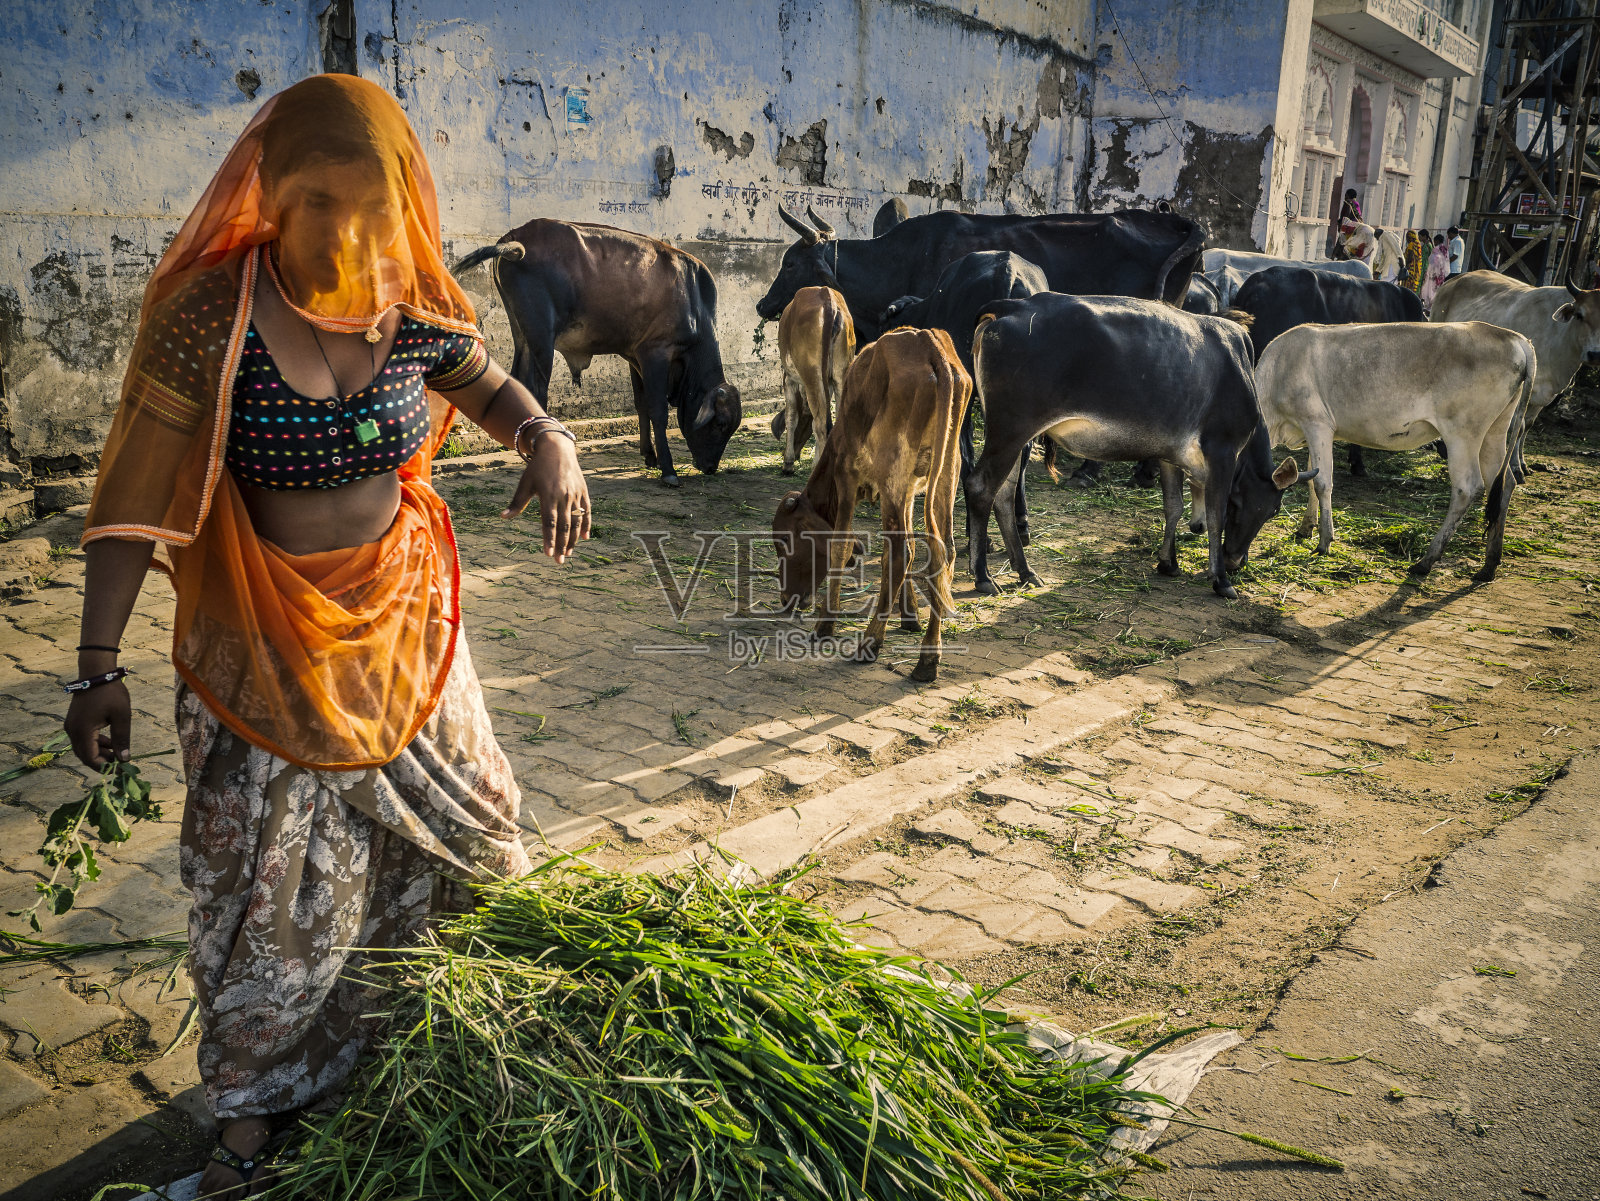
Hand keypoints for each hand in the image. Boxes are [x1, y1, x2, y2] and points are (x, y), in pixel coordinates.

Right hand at [66, 682, 131, 768]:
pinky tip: (110, 741)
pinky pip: (82, 739)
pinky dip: (95, 743)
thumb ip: (122, 739)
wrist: (97, 673)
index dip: (104, 766)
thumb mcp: (121, 716)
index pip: (90, 758)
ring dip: (99, 752)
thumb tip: (124, 759)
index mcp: (82, 731)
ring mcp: (71, 726)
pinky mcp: (74, 721)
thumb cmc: (111, 693)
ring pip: (83, 748)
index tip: (120, 768)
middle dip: (101, 761)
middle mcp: (72, 731)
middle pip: (84, 755)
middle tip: (120, 762)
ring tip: (117, 751)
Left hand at [501, 434, 591, 562]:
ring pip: (577, 521)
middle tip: (560, 561)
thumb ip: (517, 502)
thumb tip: (503, 517)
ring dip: (573, 539)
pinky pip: (587, 512)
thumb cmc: (537, 467)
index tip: (548, 554)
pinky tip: (584, 538)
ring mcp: (575, 495)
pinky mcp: (583, 492)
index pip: (549, 522)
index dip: (549, 539)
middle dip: (562, 545)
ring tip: (569, 553)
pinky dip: (586, 525)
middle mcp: (564, 497)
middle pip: (564, 526)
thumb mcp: (525, 483)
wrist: (557, 449)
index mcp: (548, 495)